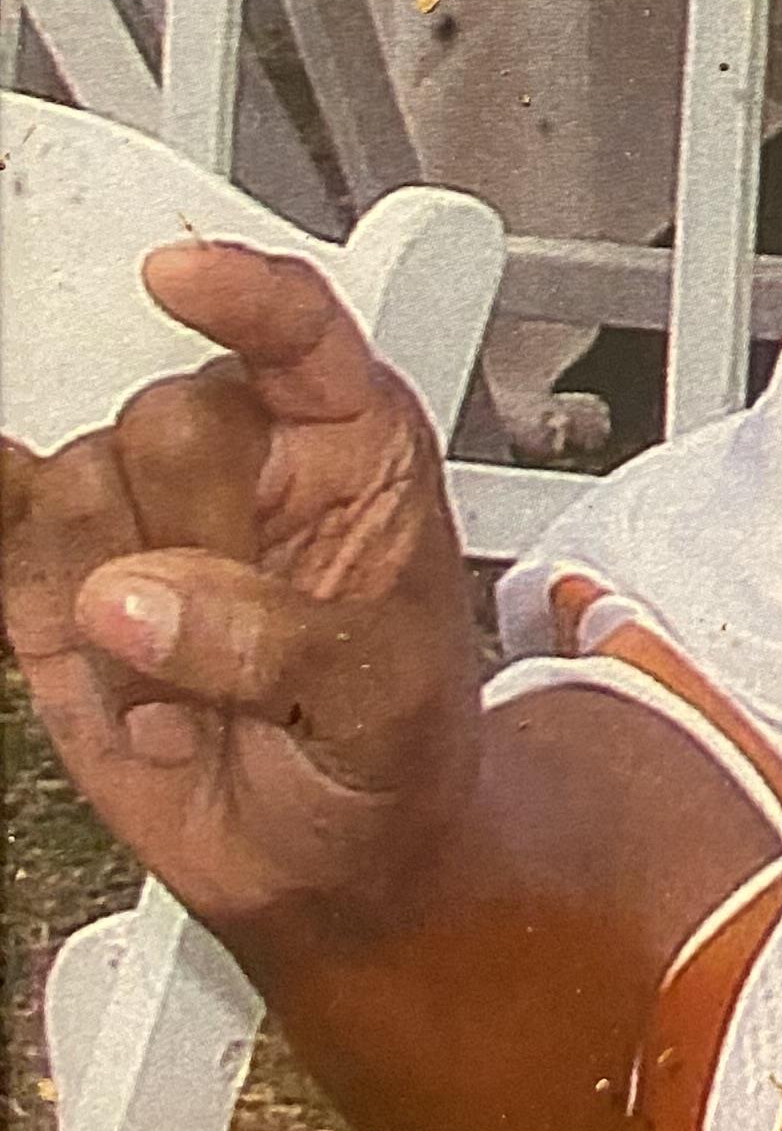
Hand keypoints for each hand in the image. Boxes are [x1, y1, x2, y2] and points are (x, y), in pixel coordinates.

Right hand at [1, 243, 483, 940]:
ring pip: (80, 484)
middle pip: (166, 416)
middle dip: (189, 529)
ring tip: (190, 678)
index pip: (301, 332)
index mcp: (355, 444)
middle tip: (239, 631)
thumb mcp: (384, 699)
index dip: (242, 297)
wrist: (325, 854)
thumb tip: (135, 600)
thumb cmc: (393, 745)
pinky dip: (10, 542)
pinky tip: (69, 609)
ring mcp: (142, 512)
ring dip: (118, 602)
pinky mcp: (53, 578)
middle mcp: (243, 455)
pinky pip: (4, 525)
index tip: (177, 276)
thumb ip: (277, 640)